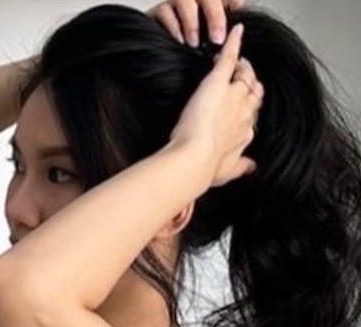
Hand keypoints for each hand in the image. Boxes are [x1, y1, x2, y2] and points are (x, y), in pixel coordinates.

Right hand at [148, 0, 245, 46]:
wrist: (158, 49)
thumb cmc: (188, 42)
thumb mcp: (208, 35)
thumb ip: (220, 32)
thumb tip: (235, 35)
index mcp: (210, 2)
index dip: (233, 2)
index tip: (237, 13)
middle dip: (214, 17)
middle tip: (217, 39)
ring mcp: (176, 1)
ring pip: (186, 2)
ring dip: (192, 23)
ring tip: (194, 43)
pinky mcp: (160, 10)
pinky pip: (165, 11)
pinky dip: (173, 26)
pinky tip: (179, 40)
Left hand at [168, 23, 262, 187]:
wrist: (194, 160)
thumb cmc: (205, 169)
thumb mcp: (226, 172)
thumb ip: (240, 168)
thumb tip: (252, 168)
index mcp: (244, 132)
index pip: (251, 113)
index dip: (246, 107)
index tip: (240, 106)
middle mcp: (244, 112)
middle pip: (253, 91)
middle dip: (249, 84)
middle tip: (240, 78)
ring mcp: (234, 95)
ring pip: (245, 74)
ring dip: (241, 66)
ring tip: (235, 62)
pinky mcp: (218, 83)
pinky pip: (230, 59)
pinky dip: (233, 44)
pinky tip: (235, 33)